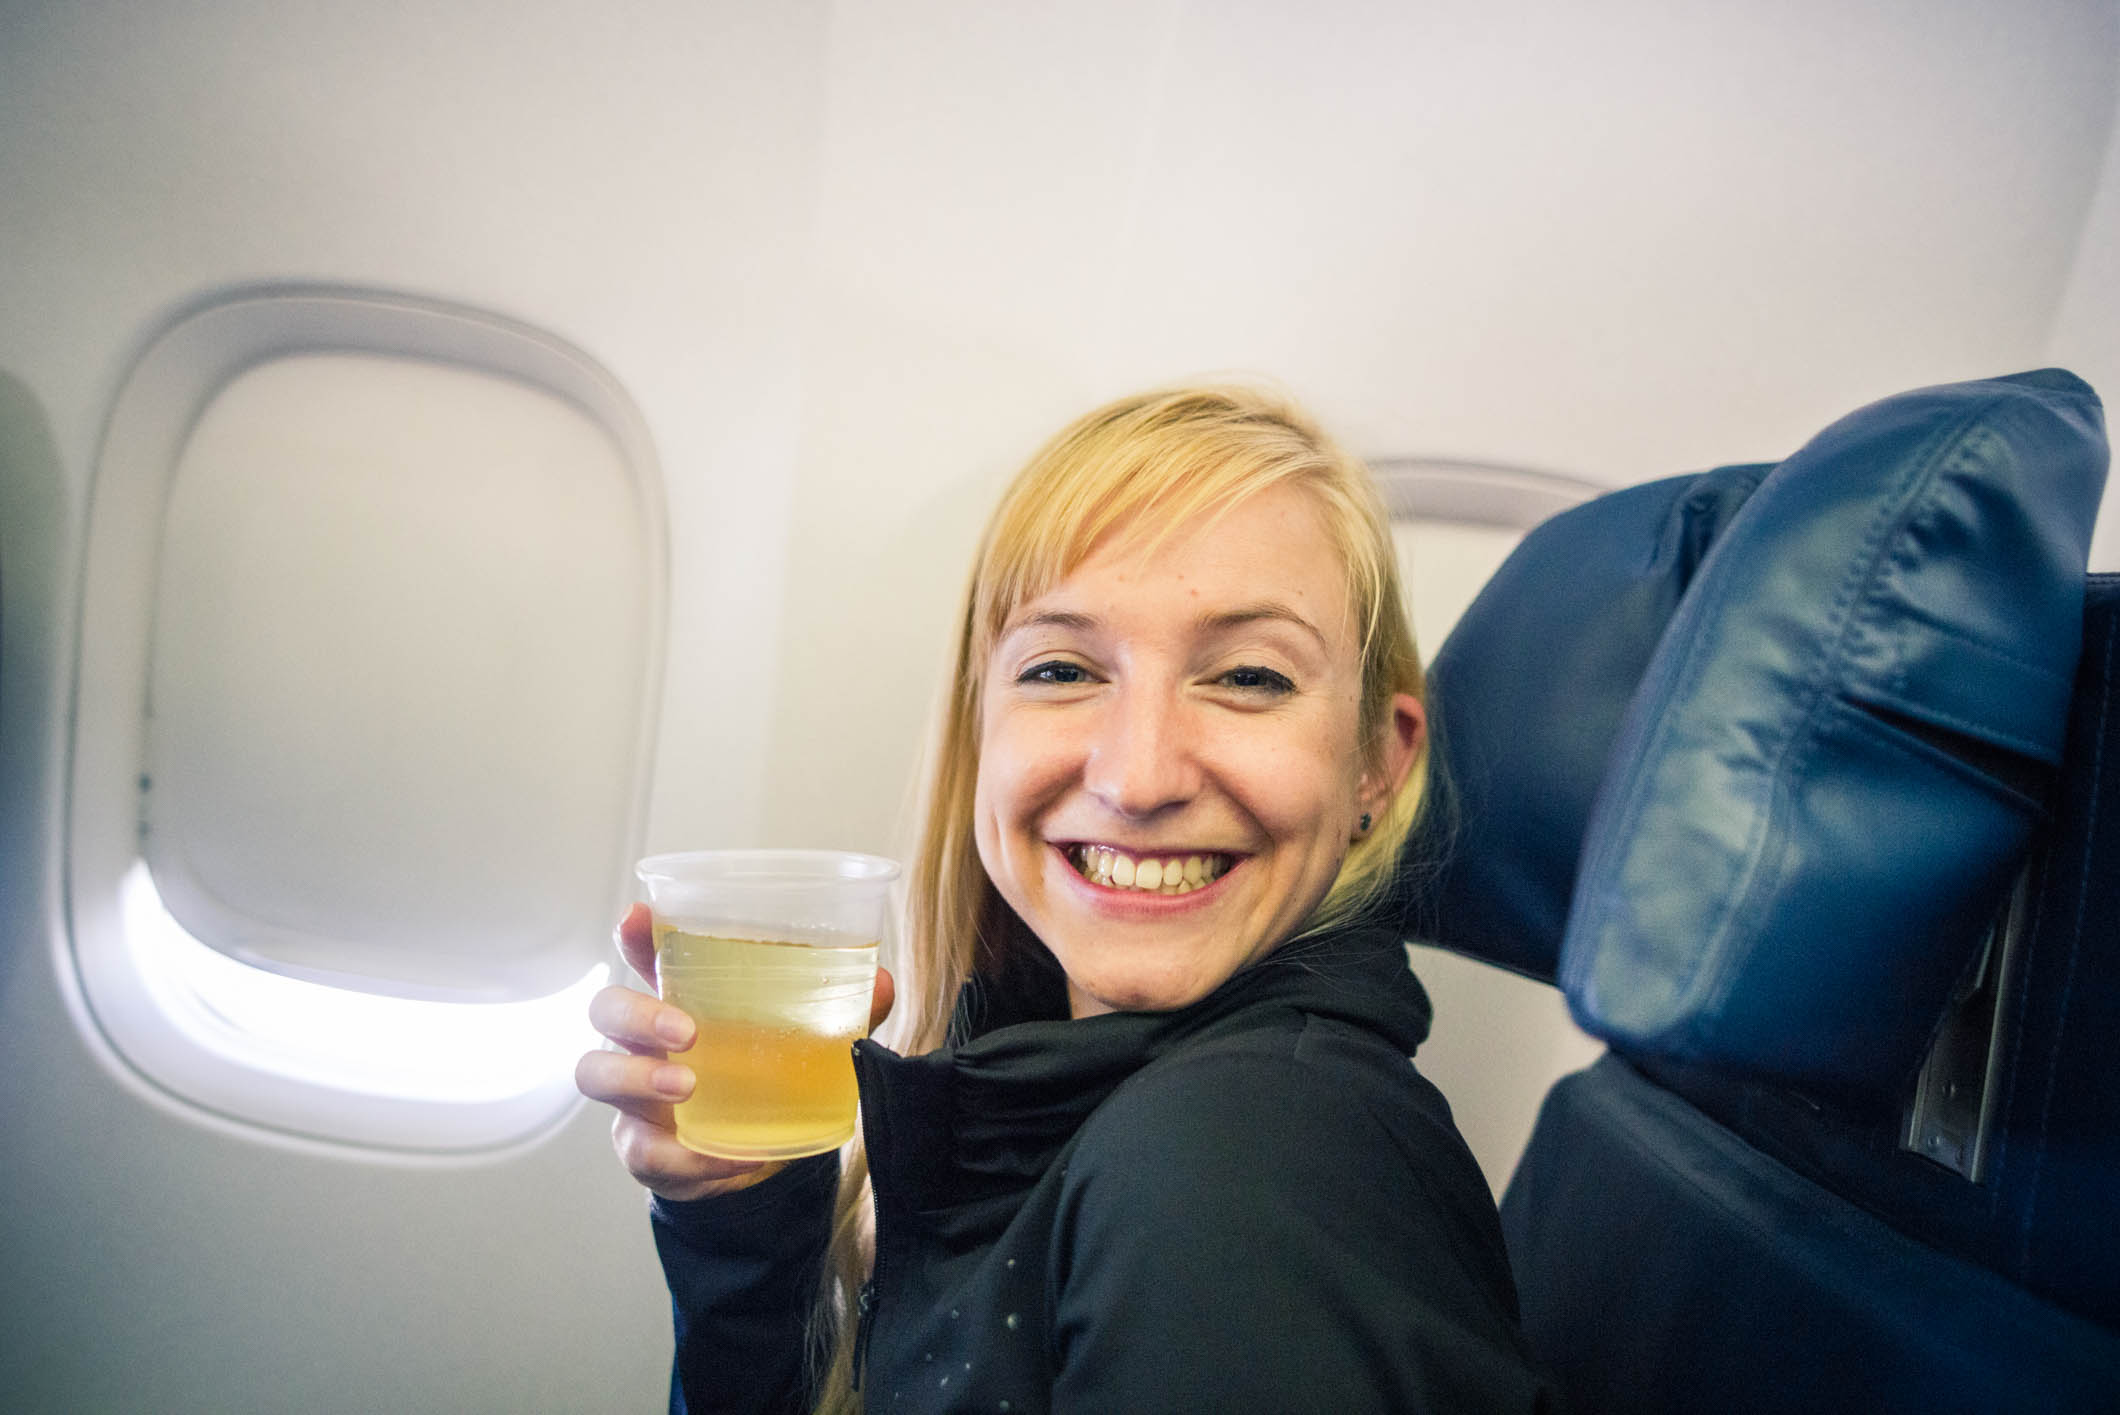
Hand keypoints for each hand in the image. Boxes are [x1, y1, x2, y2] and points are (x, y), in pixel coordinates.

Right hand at [574, 903, 895, 1201]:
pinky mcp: (641, 1146)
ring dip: (638, 1078)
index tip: (637, 917)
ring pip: (595, 1072)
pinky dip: (685, 1156)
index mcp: (682, 998)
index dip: (634, 935)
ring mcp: (633, 1093)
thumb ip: (843, 1012)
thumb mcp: (809, 1043)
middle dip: (636, 1013)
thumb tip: (881, 980)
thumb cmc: (770, 1080)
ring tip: (689, 1088)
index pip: (644, 956)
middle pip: (606, 1008)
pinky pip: (643, 1150)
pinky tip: (725, 1158)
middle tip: (686, 1031)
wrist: (759, 1163)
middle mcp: (645, 1040)